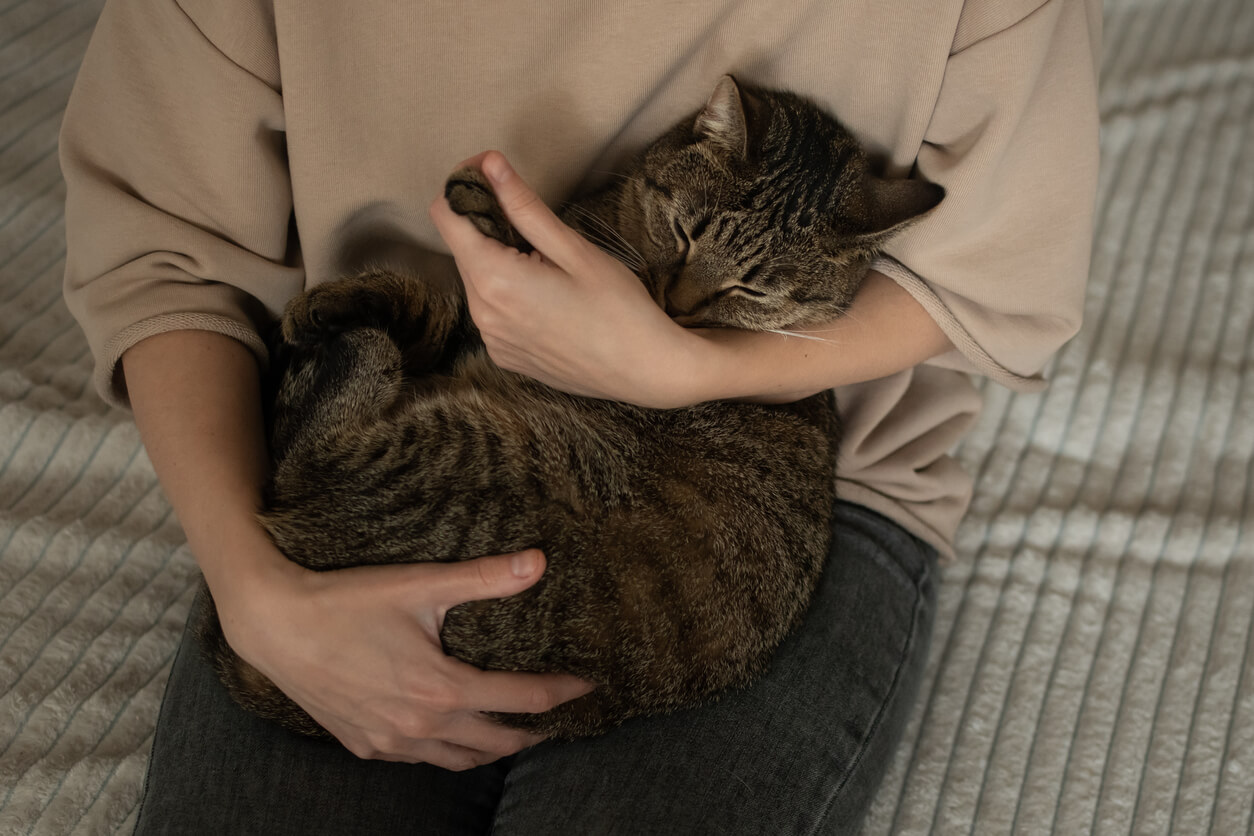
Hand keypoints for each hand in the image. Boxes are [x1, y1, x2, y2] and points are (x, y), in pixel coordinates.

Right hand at [219, 544, 593, 769]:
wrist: (274, 625)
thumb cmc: (347, 600)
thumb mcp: (421, 584)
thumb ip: (484, 578)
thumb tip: (539, 562)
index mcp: (443, 689)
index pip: (522, 699)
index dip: (561, 693)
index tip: (588, 685)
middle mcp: (420, 726)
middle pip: (497, 742)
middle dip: (534, 732)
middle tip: (558, 718)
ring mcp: (390, 742)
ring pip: (459, 761)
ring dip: (492, 749)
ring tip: (515, 734)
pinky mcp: (364, 745)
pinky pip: (419, 760)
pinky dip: (447, 752)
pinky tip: (450, 736)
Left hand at [429, 151, 708, 408]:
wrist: (644, 371)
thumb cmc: (619, 308)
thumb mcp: (574, 249)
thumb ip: (524, 207)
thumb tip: (490, 166)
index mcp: (494, 280)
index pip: (446, 215)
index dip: (464, 184)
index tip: (493, 173)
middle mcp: (482, 313)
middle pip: (462, 247)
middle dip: (488, 223)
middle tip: (536, 219)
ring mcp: (492, 339)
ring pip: (477, 279)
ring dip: (499, 259)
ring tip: (548, 263)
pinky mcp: (505, 355)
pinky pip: (492, 310)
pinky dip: (509, 293)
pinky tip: (548, 297)